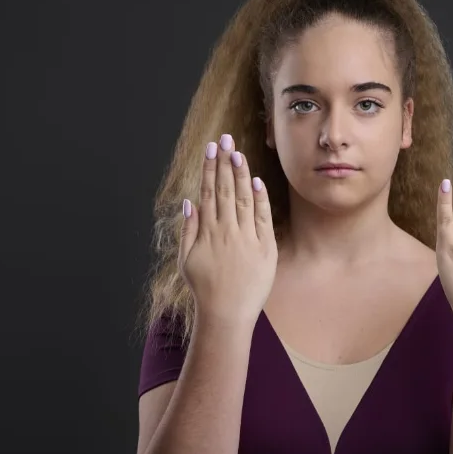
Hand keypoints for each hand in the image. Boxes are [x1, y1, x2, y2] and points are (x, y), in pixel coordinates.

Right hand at [179, 133, 277, 324]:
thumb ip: (188, 230)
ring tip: (238, 152)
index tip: (211, 148)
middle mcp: (226, 231)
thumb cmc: (205, 289)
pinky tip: (256, 181)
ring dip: (241, 174)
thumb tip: (190, 202)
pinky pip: (263, 219)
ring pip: (243, 199)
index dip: (210, 168)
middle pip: (225, 189)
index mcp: (207, 232)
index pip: (208, 191)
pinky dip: (260, 200)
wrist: (227, 314)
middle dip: (225, 162)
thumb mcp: (187, 260)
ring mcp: (246, 239)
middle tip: (225, 139)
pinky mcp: (265, 249)